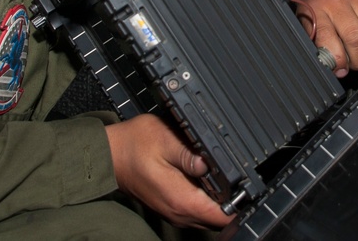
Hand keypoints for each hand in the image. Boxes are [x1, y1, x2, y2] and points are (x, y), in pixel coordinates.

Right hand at [105, 113, 233, 228]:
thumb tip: (210, 163)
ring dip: (219, 199)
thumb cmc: (132, 145)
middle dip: (232, 200)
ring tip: (223, 173)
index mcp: (181, 199)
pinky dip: (206, 198)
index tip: (249, 186)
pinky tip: (206, 177)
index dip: (240, 203)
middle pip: (219, 218)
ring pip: (209, 215)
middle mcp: (180, 212)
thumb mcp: (164, 139)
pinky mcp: (172, 207)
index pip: (223, 216)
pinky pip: (197, 209)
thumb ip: (190, 153)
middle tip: (240, 174)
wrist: (108, 156)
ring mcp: (175, 212)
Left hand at [270, 0, 357, 76]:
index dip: (337, 62)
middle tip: (356, 63)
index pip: (329, 41)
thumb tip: (335, 69)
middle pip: (356, 39)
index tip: (339, 68)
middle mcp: (341, 2)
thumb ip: (318, 45)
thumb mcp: (307, 21)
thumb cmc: (316, 1)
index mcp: (319, 9)